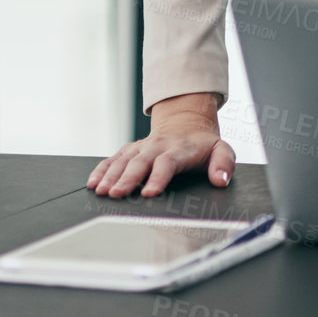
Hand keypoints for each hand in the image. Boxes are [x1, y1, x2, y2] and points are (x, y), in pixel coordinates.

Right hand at [86, 93, 234, 197]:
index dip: (158, 177)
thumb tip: (221, 179)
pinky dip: (101, 170)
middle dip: (128, 178)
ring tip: (101, 191)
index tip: (150, 192)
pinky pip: (113, 159)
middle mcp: (157, 147)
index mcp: (180, 150)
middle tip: (116, 194)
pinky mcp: (129, 149)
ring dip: (111, 176)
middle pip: (140, 162)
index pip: (167, 163)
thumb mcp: (221, 150)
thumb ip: (224, 163)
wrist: (186, 122)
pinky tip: (93, 183)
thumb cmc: (203, 144)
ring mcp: (141, 147)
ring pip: (123, 161)